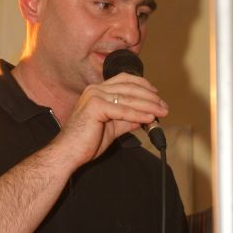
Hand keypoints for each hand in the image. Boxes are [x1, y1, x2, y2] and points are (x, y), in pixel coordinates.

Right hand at [54, 72, 168, 165]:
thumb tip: (145, 117)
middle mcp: (95, 90)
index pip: (124, 80)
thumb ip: (127, 119)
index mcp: (97, 91)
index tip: (157, 95)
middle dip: (150, 97)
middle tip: (164, 107)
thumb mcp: (112, 127)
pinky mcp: (95, 107)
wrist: (68, 152)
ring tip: (162, 112)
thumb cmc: (86, 141)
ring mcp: (94, 96)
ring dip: (148, 105)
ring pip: (128, 98)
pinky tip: (150, 118)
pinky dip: (138, 114)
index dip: (143, 85)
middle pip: (129, 87)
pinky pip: (123, 110)